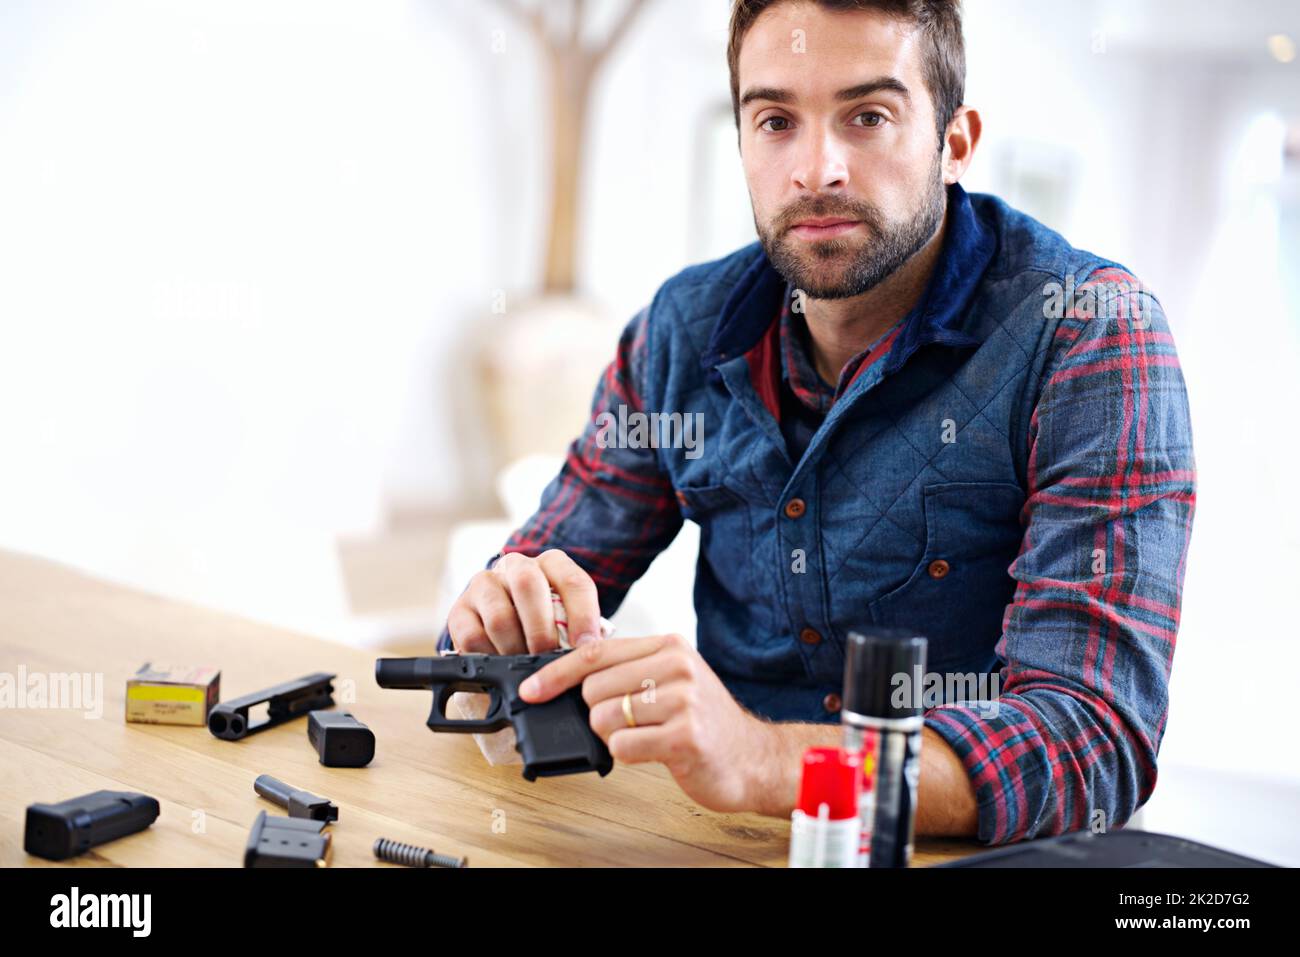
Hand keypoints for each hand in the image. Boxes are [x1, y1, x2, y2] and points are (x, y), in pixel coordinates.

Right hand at [446, 550, 600, 654]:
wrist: (502, 626)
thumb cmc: (544, 624)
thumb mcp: (567, 619)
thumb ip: (577, 630)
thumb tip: (586, 655)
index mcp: (551, 563)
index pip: (572, 580)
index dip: (582, 615)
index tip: (586, 646)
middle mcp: (515, 565)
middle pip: (527, 584)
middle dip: (541, 630)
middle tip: (548, 658)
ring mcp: (484, 584)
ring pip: (499, 615)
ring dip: (515, 648)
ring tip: (525, 668)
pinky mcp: (459, 609)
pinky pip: (472, 636)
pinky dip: (490, 657)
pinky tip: (500, 666)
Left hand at [519, 633, 771, 812]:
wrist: (753, 758)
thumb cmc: (706, 722)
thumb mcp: (672, 680)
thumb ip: (628, 670)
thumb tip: (568, 677)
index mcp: (669, 646)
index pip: (595, 652)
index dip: (556, 673)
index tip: (532, 690)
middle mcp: (677, 666)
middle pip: (593, 688)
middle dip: (598, 714)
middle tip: (628, 724)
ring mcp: (683, 700)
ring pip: (604, 718)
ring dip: (613, 737)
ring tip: (645, 737)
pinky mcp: (685, 736)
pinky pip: (623, 747)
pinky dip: (629, 755)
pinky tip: (654, 751)